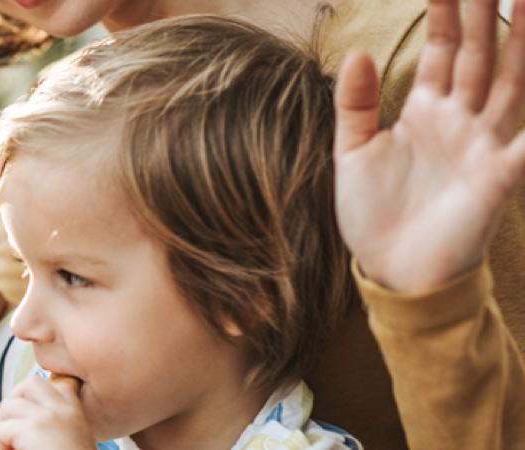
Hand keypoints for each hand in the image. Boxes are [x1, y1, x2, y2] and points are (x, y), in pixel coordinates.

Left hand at [0, 371, 93, 449]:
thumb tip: (18, 414)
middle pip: (29, 384)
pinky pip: (1, 430)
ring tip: (9, 449)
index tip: (29, 423)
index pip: (56, 384)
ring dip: (2, 428)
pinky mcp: (33, 428)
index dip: (35, 398)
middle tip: (10, 433)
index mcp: (76, 412)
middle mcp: (65, 409)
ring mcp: (49, 416)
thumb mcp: (68, 441)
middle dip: (13, 404)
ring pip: (8, 406)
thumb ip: (52, 427)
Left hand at [333, 0, 524, 293]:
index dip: (447, 12)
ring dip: (522, 44)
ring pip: (511, 82)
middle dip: (486, 13)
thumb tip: (356, 54)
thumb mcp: (353, 154)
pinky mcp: (498, 177)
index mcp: (424, 111)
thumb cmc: (374, 216)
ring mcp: (483, 145)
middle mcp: (460, 120)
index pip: (441, 49)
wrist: (392, 273)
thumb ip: (355, 105)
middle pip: (480, 54)